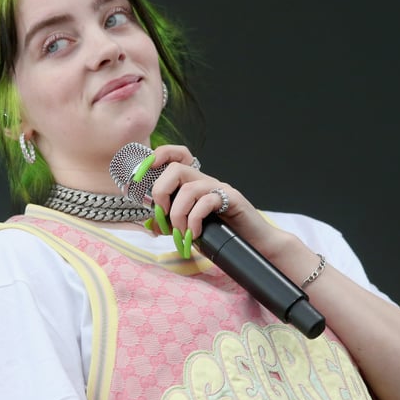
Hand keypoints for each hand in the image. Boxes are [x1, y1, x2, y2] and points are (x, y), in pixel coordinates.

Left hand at [145, 145, 289, 258]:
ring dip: (178, 213)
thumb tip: (150, 225)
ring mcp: (219, 188)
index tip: (143, 172)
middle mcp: (206, 181)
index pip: (178, 155)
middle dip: (161, 192)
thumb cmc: (224, 235)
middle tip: (163, 216)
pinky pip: (207, 201)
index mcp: (195, 183)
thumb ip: (172, 224)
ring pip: (189, 188)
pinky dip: (195, 219)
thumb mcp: (191, 229)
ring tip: (181, 232)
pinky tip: (195, 234)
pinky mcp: (232, 199)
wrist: (256, 244)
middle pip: (176, 168)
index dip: (159, 155)